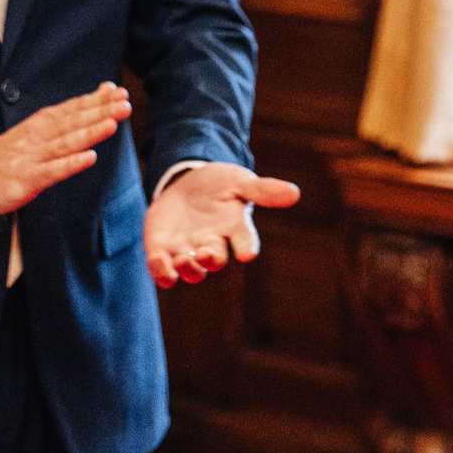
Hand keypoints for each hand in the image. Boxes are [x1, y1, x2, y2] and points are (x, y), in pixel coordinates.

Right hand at [0, 83, 130, 215]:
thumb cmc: (9, 153)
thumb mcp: (37, 129)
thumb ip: (68, 115)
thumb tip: (101, 94)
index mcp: (42, 123)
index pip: (74, 107)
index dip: (98, 100)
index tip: (120, 92)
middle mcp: (39, 135)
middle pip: (74, 121)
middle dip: (100, 112)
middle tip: (124, 103)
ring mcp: (33, 157)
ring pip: (65, 142)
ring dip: (90, 132)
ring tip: (112, 124)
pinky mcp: (27, 179)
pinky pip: (52, 171)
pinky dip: (71, 163)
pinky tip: (89, 158)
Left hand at [145, 163, 296, 288]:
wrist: (187, 183)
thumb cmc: (219, 184)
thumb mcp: (239, 181)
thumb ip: (262, 190)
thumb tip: (294, 193)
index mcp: (234, 228)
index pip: (244, 241)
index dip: (246, 247)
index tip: (247, 253)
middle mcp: (212, 244)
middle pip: (214, 260)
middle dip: (210, 259)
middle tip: (207, 253)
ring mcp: (187, 249)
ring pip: (190, 270)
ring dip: (188, 268)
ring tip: (184, 259)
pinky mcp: (163, 248)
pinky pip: (162, 269)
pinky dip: (160, 269)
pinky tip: (157, 260)